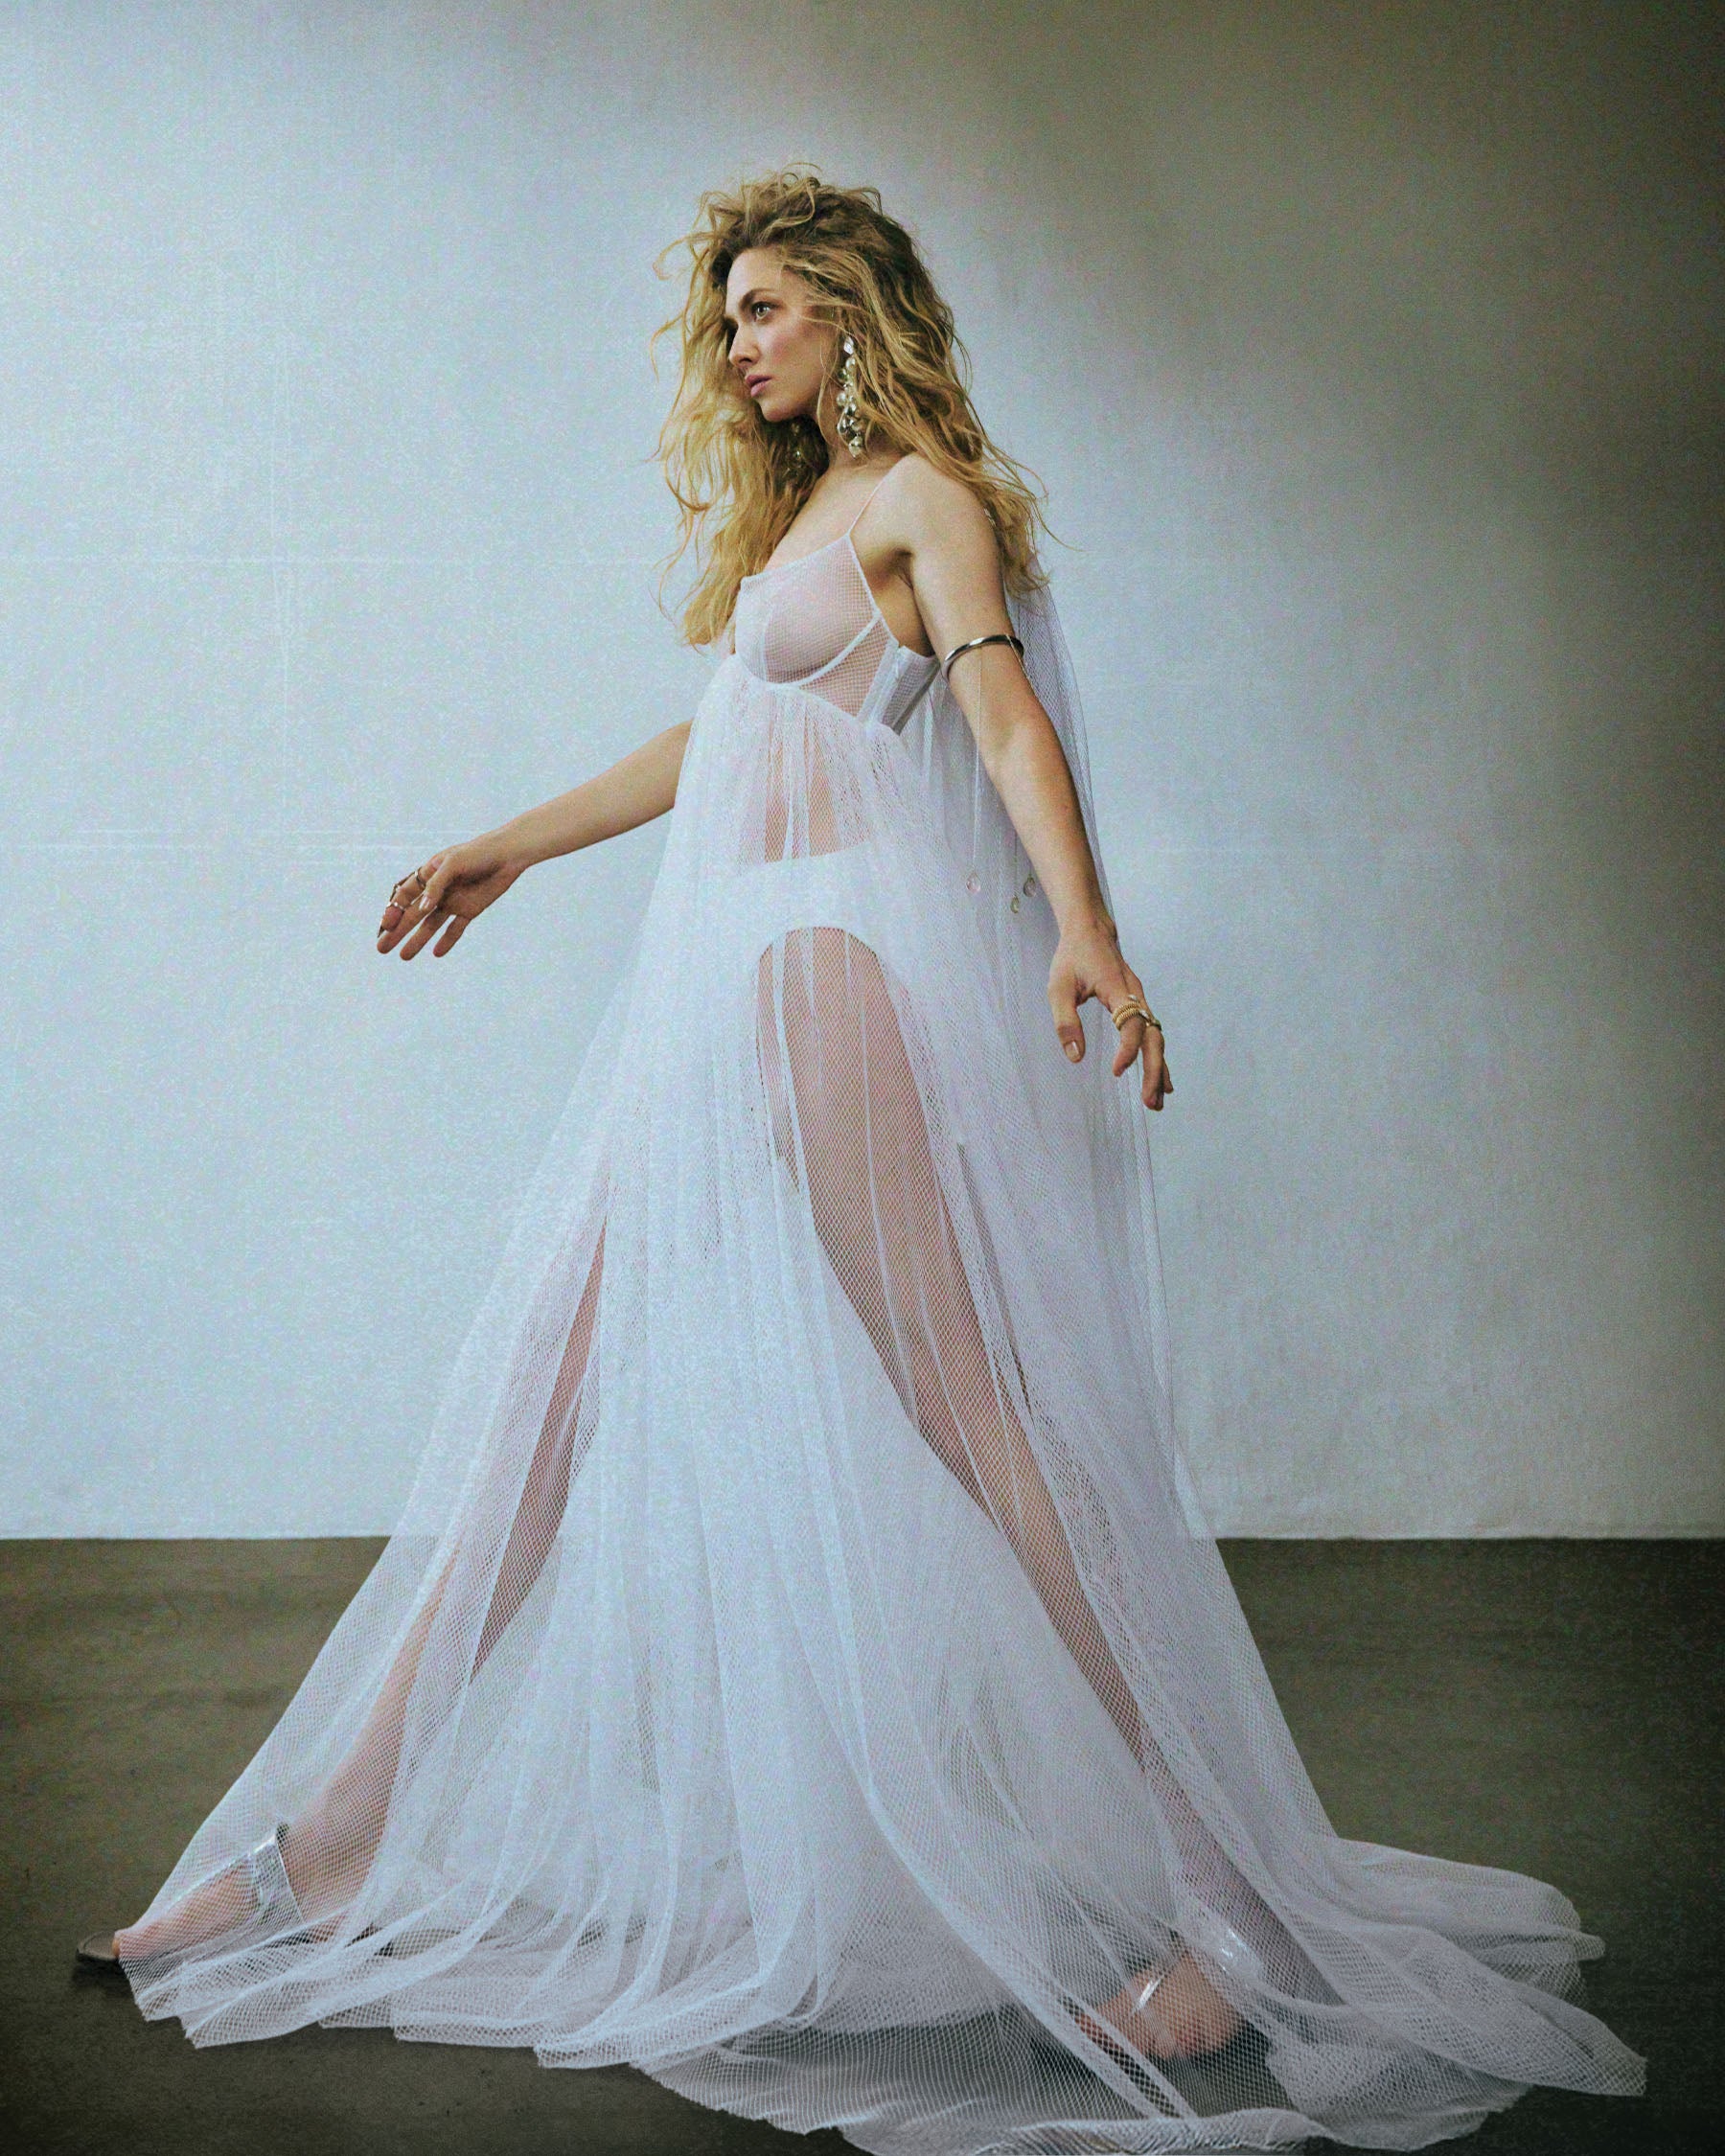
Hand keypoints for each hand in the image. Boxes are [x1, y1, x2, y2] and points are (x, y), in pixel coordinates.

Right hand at [375, 832, 526, 959]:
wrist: (508, 855)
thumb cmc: (478, 853)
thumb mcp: (453, 864)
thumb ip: (436, 885)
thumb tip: (422, 908)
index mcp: (428, 873)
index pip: (404, 896)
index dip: (393, 911)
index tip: (386, 926)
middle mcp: (438, 889)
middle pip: (412, 914)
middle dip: (397, 931)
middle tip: (382, 949)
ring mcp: (453, 901)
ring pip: (430, 924)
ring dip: (417, 940)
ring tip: (403, 957)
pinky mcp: (470, 909)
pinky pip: (455, 928)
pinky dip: (447, 940)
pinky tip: (437, 953)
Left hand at [1048, 911, 1172, 1110]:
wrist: (1089, 930)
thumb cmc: (1071, 958)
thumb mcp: (1058, 988)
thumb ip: (1065, 1022)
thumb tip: (1076, 1057)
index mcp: (1118, 989)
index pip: (1132, 1024)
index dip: (1129, 1049)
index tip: (1117, 1071)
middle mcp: (1136, 995)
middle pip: (1153, 1038)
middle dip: (1155, 1071)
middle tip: (1149, 1103)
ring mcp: (1140, 1000)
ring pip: (1156, 1039)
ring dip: (1158, 1070)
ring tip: (1156, 1102)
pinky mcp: (1137, 1005)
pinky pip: (1151, 1034)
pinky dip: (1156, 1059)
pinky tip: (1160, 1081)